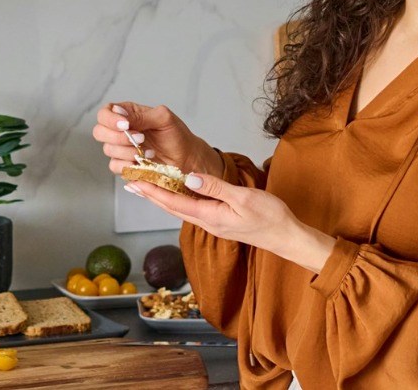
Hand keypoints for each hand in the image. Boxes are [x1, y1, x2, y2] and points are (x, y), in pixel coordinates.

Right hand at [92, 102, 223, 176]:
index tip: (126, 125)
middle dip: (117, 137)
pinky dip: (128, 165)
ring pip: (108, 150)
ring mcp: (121, 149)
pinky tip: (144, 162)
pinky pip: (115, 166)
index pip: (105, 113)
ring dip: (127, 152)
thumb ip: (142, 115)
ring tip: (149, 151)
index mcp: (128, 115)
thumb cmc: (177, 135)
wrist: (187, 158)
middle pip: (99, 132)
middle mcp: (121, 131)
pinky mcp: (125, 166)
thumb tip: (121, 114)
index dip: (110, 119)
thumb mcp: (164, 118)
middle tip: (139, 139)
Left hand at [126, 172, 334, 273]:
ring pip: (181, 208)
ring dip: (162, 197)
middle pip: (172, 207)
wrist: (286, 237)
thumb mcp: (244, 198)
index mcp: (210, 216)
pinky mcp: (220, 221)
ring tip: (147, 187)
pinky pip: (193, 209)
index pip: (174, 202)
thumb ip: (216, 188)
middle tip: (131, 182)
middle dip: (151, 195)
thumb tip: (190, 179)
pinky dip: (178, 200)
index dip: (153, 191)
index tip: (136, 181)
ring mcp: (213, 223)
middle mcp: (207, 222)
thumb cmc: (270, 217)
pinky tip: (176, 194)